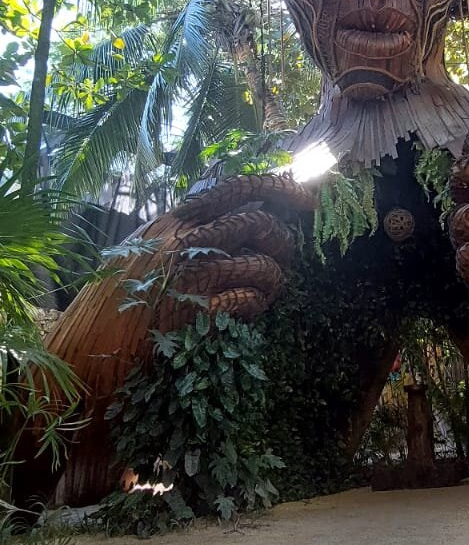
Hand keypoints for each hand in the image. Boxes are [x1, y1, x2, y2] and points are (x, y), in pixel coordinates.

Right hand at [47, 174, 314, 389]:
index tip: (308, 199)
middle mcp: (184, 241)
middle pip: (262, 222)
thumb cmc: (112, 307)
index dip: (280, 187)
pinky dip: (253, 308)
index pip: (236, 187)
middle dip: (284, 242)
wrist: (84, 357)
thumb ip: (183, 234)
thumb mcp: (142, 254)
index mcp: (171, 222)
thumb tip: (235, 220)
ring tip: (259, 295)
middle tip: (283, 261)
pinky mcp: (199, 313)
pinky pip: (250, 301)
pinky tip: (237, 316)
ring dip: (272, 282)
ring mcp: (193, 276)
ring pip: (265, 264)